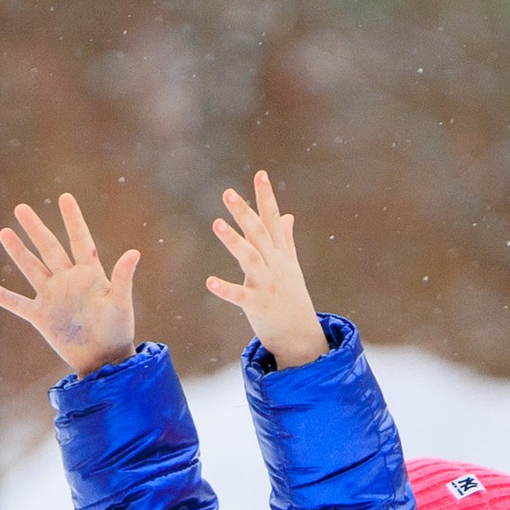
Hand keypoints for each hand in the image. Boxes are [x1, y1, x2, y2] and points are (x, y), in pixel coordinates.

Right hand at [0, 193, 140, 375]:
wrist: (104, 360)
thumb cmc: (118, 331)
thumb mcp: (121, 304)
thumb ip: (123, 278)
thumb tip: (134, 252)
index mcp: (89, 274)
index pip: (79, 240)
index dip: (72, 219)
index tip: (64, 198)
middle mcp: (68, 281)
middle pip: (49, 249)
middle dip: (35, 228)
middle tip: (21, 208)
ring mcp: (52, 297)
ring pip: (31, 269)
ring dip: (18, 252)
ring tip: (5, 232)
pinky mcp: (41, 317)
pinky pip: (17, 304)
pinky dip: (2, 296)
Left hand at [207, 171, 326, 368]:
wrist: (300, 336)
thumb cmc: (292, 298)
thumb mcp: (291, 267)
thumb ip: (286, 240)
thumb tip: (287, 216)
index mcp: (280, 254)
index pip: (273, 220)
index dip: (266, 197)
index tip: (260, 174)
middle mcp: (275, 265)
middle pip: (259, 234)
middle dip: (245, 212)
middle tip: (228, 193)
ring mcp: (267, 284)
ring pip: (250, 258)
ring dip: (233, 241)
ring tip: (216, 223)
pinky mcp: (257, 305)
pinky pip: (240, 296)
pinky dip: (225, 289)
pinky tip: (209, 282)